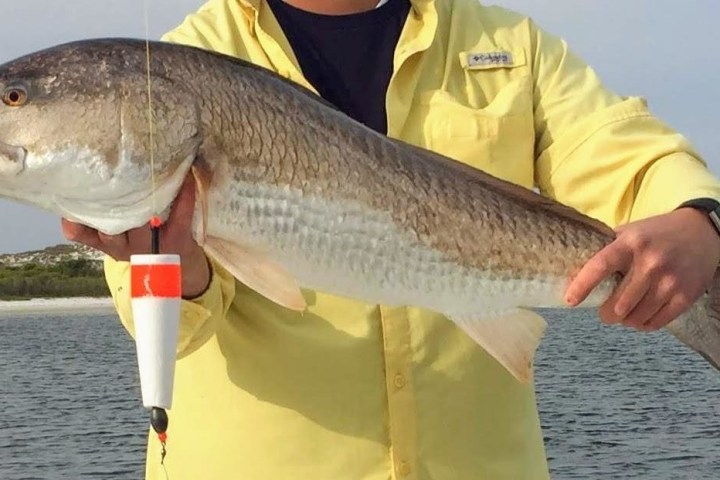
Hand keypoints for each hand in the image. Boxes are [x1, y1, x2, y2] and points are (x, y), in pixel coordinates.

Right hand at [61, 175, 210, 297]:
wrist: (178, 264)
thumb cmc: (140, 241)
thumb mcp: (112, 239)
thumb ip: (94, 221)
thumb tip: (76, 183)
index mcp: (105, 243)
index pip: (79, 233)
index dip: (72, 216)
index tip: (70, 194)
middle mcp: (125, 246)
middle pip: (110, 227)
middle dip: (108, 205)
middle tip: (109, 176)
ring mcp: (151, 244)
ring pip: (141, 222)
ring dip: (143, 197)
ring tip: (145, 171)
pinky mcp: (177, 238)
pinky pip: (181, 214)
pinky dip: (184, 193)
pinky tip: (185, 175)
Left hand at [565, 208, 719, 330]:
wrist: (702, 232)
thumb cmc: (656, 234)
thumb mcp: (629, 232)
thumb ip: (606, 251)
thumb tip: (573, 275)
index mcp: (630, 243)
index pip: (600, 265)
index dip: (582, 285)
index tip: (570, 300)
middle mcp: (650, 262)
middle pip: (619, 303)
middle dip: (606, 314)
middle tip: (604, 313)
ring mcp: (670, 281)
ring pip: (636, 317)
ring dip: (625, 320)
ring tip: (624, 314)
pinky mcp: (685, 296)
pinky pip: (656, 322)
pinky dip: (643, 325)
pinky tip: (641, 317)